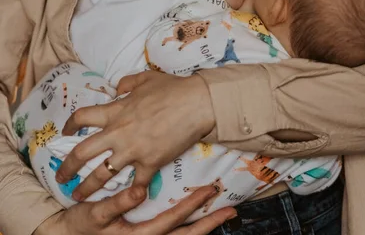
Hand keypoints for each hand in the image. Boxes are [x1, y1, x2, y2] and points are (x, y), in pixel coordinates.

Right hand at [34, 185, 235, 234]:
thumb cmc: (81, 226)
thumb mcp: (94, 215)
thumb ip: (117, 204)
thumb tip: (139, 190)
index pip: (171, 222)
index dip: (190, 208)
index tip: (207, 193)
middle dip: (208, 223)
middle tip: (230, 209)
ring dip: (203, 225)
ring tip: (222, 212)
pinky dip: (188, 228)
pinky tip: (199, 216)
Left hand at [56, 72, 214, 200]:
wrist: (197, 103)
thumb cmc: (172, 89)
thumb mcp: (145, 78)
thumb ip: (126, 83)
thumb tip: (117, 88)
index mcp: (116, 111)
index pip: (82, 117)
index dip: (70, 125)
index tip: (66, 132)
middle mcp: (118, 133)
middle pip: (82, 152)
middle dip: (67, 167)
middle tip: (61, 176)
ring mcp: (133, 150)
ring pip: (101, 175)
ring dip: (87, 187)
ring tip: (79, 196)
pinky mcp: (150, 164)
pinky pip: (135, 184)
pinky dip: (130, 193)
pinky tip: (125, 200)